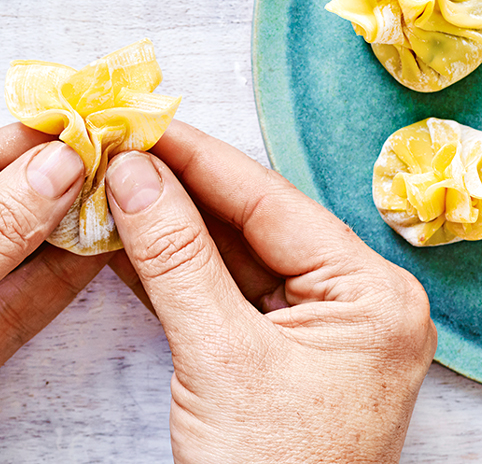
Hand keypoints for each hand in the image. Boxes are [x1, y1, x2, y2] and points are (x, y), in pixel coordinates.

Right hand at [106, 121, 436, 462]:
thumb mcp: (221, 359)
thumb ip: (175, 258)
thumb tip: (136, 174)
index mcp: (372, 296)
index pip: (271, 201)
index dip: (198, 158)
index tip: (141, 123)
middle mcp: (354, 302)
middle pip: (250, 223)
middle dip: (177, 189)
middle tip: (117, 148)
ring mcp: (315, 329)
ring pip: (229, 257)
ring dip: (166, 226)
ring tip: (109, 184)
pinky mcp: (276, 353)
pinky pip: (220, 294)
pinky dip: (169, 270)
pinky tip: (122, 239)